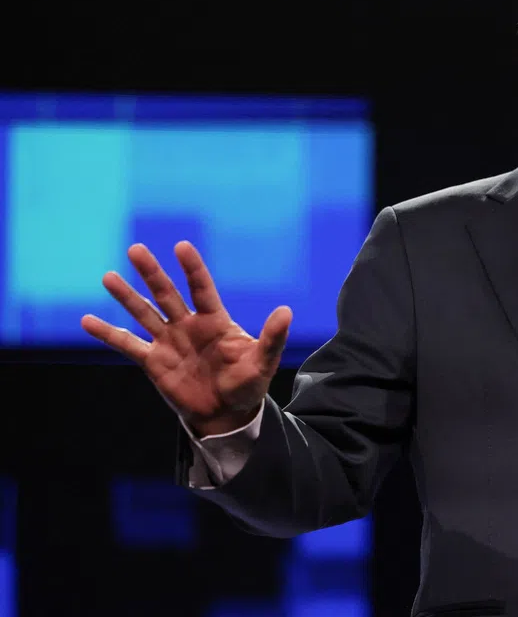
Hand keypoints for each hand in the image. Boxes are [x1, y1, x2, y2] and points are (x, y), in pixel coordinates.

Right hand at [81, 241, 291, 436]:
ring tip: (108, 276)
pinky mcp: (153, 362)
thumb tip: (287, 311)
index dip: (192, 269)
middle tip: (136, 249)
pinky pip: (127, 344)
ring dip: (126, 296)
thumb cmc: (248, 385)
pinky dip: (107, 333)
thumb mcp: (262, 361)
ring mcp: (169, 341)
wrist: (227, 414)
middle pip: (167, 294)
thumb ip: (272, 337)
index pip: (202, 289)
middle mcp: (189, 325)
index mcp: (215, 321)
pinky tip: (87, 320)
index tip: (181, 246)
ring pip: (144, 313)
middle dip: (152, 273)